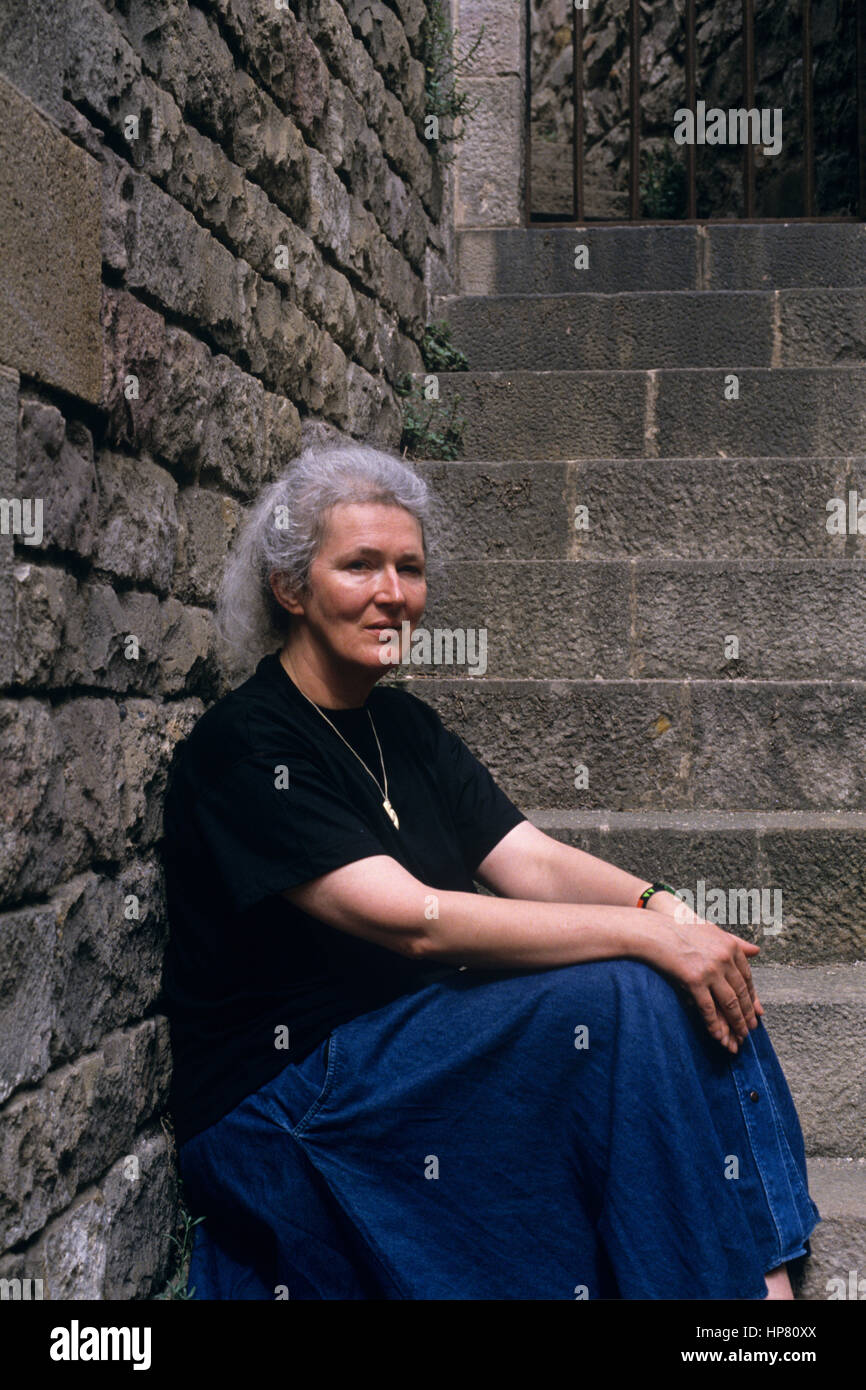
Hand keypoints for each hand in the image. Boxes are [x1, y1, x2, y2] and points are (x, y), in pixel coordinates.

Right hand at [642, 904, 763, 1053]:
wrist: (655, 931)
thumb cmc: (680, 930)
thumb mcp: (712, 931)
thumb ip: (735, 941)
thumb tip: (757, 951)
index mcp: (731, 946)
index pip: (747, 977)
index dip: (752, 997)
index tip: (755, 1011)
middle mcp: (725, 958)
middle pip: (741, 992)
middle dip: (747, 1014)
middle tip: (751, 1028)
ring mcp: (710, 970)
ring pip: (729, 1003)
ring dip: (736, 1023)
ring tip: (740, 1036)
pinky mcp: (694, 980)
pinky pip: (708, 1008)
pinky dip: (714, 1024)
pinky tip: (718, 1035)